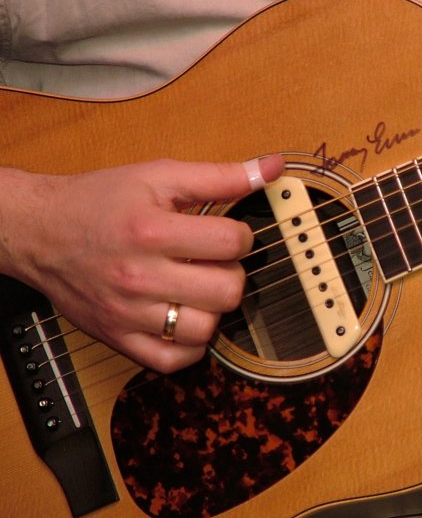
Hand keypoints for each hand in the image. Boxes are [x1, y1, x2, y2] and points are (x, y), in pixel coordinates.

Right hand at [0, 155, 284, 372]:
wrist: (39, 231)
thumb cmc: (100, 201)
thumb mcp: (158, 176)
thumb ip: (221, 175)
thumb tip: (273, 168)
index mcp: (152, 231)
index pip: (233, 243)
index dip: (241, 236)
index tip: (226, 234)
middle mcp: (139, 276)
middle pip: (227, 291)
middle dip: (232, 273)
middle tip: (214, 263)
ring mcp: (128, 314)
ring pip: (206, 329)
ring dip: (213, 309)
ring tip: (198, 290)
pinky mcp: (119, 338)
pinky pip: (174, 361)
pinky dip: (191, 345)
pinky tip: (186, 318)